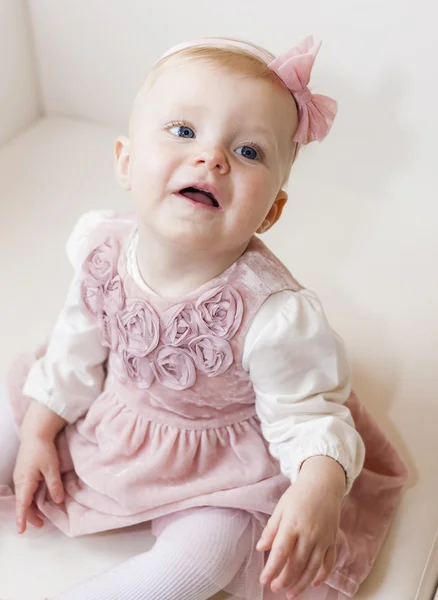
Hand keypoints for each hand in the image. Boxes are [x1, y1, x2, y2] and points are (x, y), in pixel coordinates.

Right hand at [13, 435, 63, 533]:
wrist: (35, 434)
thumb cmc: (43, 449)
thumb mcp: (52, 467)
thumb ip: (55, 485)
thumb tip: (58, 501)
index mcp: (25, 481)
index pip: (22, 504)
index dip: (22, 518)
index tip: (21, 530)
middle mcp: (19, 481)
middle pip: (22, 503)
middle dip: (30, 516)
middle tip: (42, 524)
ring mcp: (20, 477)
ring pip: (23, 497)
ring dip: (31, 507)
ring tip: (42, 516)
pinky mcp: (23, 473)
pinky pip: (25, 490)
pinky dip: (30, 498)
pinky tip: (39, 500)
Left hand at [257, 457, 344, 597]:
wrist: (324, 483)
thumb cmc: (299, 494)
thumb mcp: (281, 507)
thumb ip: (272, 529)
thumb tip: (261, 548)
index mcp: (293, 524)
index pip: (281, 553)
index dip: (272, 569)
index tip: (264, 580)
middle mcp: (309, 534)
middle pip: (296, 564)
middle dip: (285, 580)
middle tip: (275, 588)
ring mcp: (323, 539)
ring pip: (313, 568)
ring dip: (301, 583)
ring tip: (291, 593)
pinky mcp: (333, 540)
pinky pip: (328, 563)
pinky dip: (322, 576)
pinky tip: (313, 583)